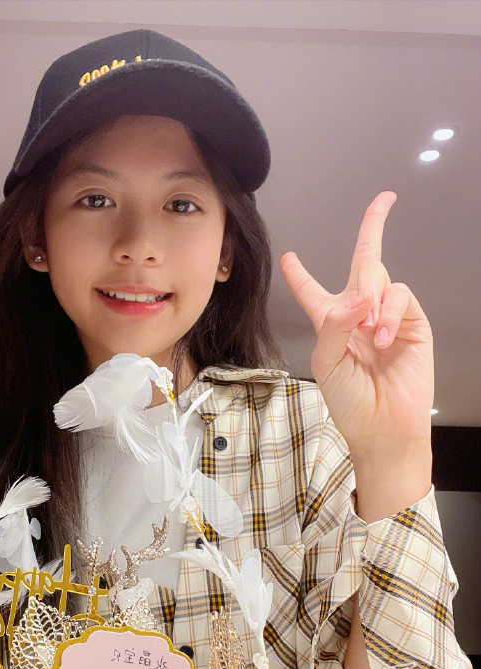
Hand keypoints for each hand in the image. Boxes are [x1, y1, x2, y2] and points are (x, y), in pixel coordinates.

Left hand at [280, 191, 433, 460]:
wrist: (383, 426)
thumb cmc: (349, 401)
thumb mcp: (326, 361)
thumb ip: (335, 323)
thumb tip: (360, 295)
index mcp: (329, 324)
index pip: (312, 291)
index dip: (300, 274)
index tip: (289, 257)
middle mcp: (358, 314)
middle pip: (362, 261)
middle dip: (372, 226)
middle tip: (381, 210)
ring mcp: (387, 315)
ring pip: (381, 277)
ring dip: (373, 297)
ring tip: (370, 331)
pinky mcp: (412, 322)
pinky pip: (401, 295)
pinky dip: (389, 310)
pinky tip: (381, 334)